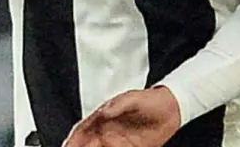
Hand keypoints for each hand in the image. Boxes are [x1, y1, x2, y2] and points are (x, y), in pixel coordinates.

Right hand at [64, 87, 181, 146]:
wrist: (173, 109)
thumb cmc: (151, 100)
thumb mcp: (133, 98)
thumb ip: (118, 105)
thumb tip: (104, 112)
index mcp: (104, 117)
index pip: (82, 131)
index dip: (72, 140)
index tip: (67, 146)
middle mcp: (107, 132)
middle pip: (86, 145)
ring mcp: (118, 143)